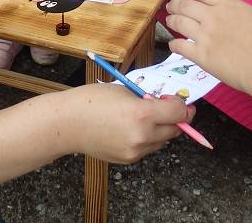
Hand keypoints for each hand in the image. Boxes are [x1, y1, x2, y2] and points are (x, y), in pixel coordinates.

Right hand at [65, 83, 191, 162]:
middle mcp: (143, 135)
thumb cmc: (92, 100)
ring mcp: (136, 151)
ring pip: (162, 141)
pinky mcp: (129, 160)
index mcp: (143, 114)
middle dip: (176, 118)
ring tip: (145, 118)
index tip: (180, 101)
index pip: (179, 112)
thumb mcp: (124, 90)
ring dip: (162, 130)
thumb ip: (147, 98)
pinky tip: (131, 129)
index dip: (183, 106)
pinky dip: (147, 139)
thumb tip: (165, 103)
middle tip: (169, 108)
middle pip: (175, 129)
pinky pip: (148, 149)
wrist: (68, 123)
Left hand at [166, 0, 251, 95]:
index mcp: (228, 4)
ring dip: (171, 20)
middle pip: (185, 5)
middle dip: (175, 4)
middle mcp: (212, 16)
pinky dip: (174, 44)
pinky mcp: (201, 56)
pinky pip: (180, 46)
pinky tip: (173, 45)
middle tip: (171, 6)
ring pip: (179, 23)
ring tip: (168, 20)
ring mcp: (204, 35)